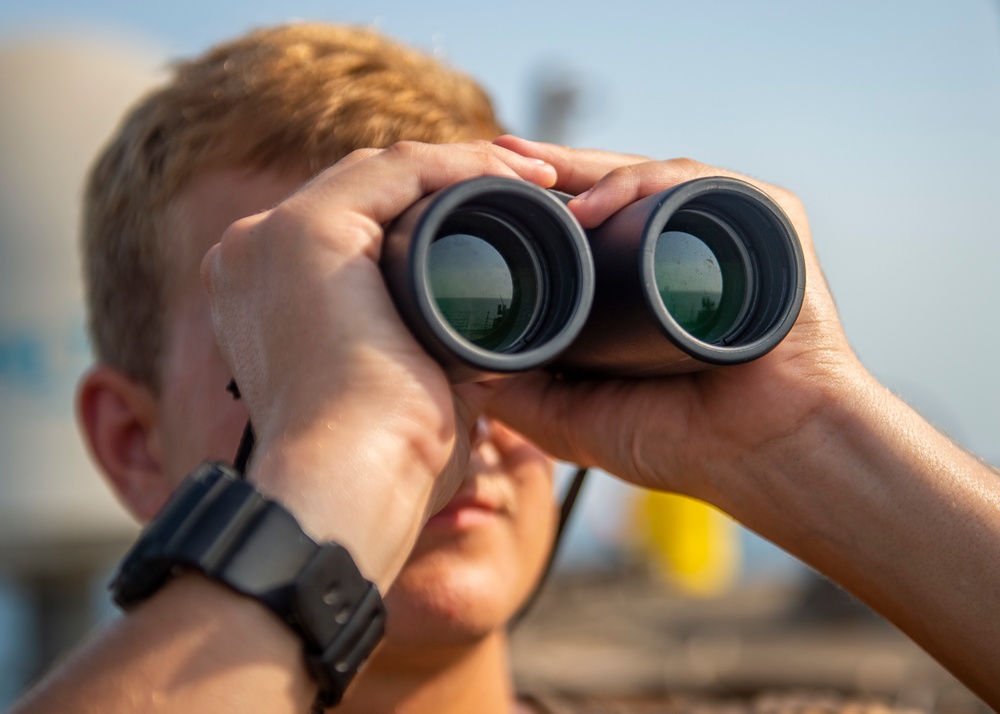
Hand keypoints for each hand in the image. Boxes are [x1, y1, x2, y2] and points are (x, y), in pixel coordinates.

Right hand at [200, 140, 557, 586]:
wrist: (347, 492)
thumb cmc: (381, 467)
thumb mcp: (406, 395)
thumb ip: (432, 363)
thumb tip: (486, 359)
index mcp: (269, 292)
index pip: (360, 223)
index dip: (435, 210)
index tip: (511, 221)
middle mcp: (256, 255)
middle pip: (373, 191)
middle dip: (456, 183)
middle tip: (533, 192)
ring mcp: (271, 238)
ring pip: (387, 172)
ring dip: (468, 167)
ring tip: (537, 182)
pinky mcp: (304, 231)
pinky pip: (399, 169)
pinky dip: (461, 165)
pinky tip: (514, 176)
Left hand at [487, 136, 862, 511]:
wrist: (768, 454)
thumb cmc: (684, 442)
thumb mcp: (573, 418)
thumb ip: (519, 393)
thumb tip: (457, 359)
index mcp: (643, 281)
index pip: (581, 226)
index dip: (531, 209)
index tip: (476, 198)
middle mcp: (682, 246)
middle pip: (606, 189)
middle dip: (546, 173)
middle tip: (490, 160)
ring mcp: (724, 228)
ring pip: (645, 176)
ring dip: (584, 173)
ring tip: (528, 180)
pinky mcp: (767, 215)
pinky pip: (696, 184)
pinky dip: (645, 183)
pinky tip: (594, 202)